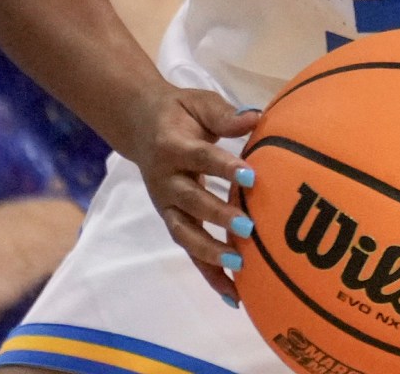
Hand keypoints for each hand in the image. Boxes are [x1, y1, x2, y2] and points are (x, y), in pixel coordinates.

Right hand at [120, 84, 261, 303]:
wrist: (142, 125)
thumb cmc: (180, 113)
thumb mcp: (200, 104)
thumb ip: (226, 115)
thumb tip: (257, 117)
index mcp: (173, 146)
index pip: (201, 158)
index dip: (224, 167)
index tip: (252, 175)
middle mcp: (165, 180)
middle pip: (191, 201)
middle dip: (218, 216)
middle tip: (249, 228)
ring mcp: (166, 205)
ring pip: (185, 233)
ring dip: (211, 253)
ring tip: (240, 267)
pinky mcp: (172, 221)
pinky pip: (189, 250)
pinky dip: (209, 274)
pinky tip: (232, 295)